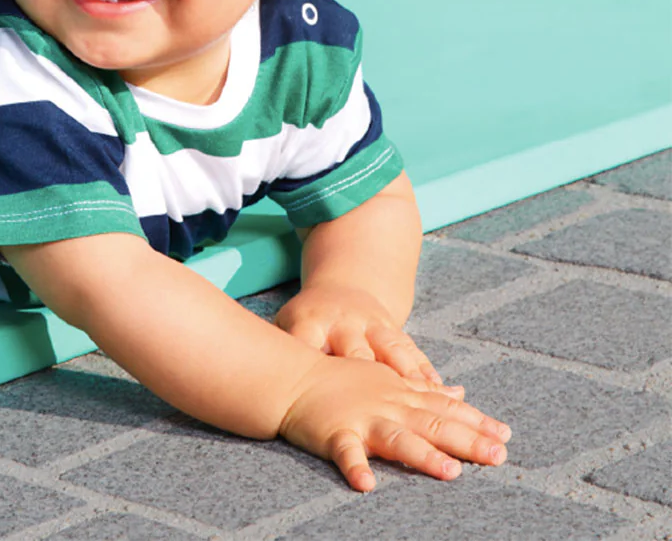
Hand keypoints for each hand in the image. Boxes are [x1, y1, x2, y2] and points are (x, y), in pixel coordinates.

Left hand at [274, 283, 456, 394]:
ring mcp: (372, 326)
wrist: (343, 290)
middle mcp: (344, 324)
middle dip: (365, 378)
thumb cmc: (305, 324)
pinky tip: (449, 396)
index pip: (307, 348)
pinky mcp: (394, 331)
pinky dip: (428, 376)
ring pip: (393, 355)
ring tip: (430, 404)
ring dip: (412, 382)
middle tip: (376, 406)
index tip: (316, 399)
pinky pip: (413, 354)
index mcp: (310, 324)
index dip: (312, 371)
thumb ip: (275, 356)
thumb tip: (245, 386)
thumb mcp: (284, 330)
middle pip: (355, 355)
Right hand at [278, 355, 511, 490]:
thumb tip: (460, 391)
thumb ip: (423, 389)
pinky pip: (345, 452)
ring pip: (397, 438)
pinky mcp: (334, 432)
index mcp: (400, 394)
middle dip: (466, 439)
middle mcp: (387, 405)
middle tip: (498, 456)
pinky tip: (366, 485)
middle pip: (431, 423)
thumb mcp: (387, 379)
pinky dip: (355, 467)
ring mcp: (361, 419)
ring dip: (423, 455)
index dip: (475, 421)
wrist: (295, 376)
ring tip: (451, 473)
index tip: (506, 435)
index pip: (444, 407)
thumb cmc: (341, 379)